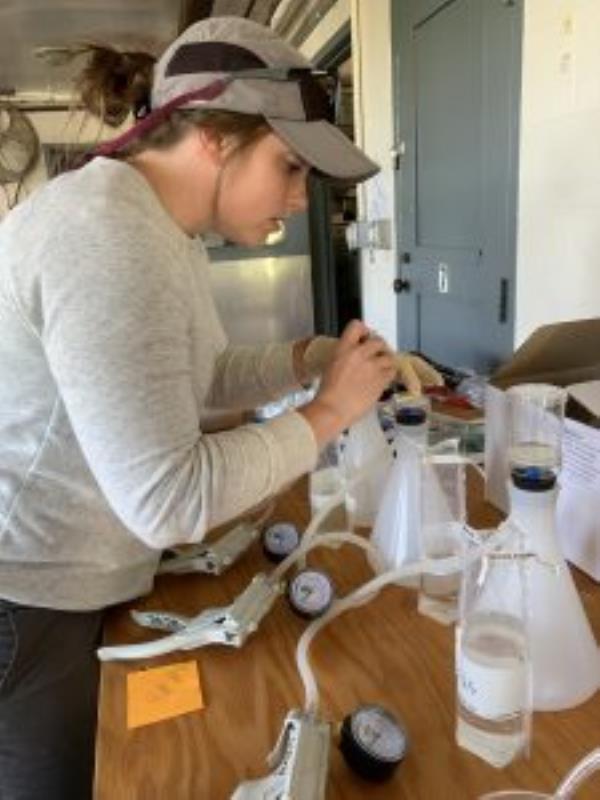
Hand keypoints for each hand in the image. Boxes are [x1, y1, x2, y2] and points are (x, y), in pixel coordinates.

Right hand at [302, 334, 443, 394]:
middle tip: (377, 354)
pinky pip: (392, 371)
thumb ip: (345, 357)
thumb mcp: (331, 366)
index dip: (364, 331)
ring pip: (388, 356)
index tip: (365, 337)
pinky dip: (389, 374)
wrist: (333, 409)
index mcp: (344, 348)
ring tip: (382, 367)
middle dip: (379, 347)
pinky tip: (384, 378)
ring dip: (386, 361)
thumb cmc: (328, 393)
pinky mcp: (381, 380)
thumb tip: (354, 357)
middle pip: (378, 340)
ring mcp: (372, 366)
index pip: (357, 326)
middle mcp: (360, 353)